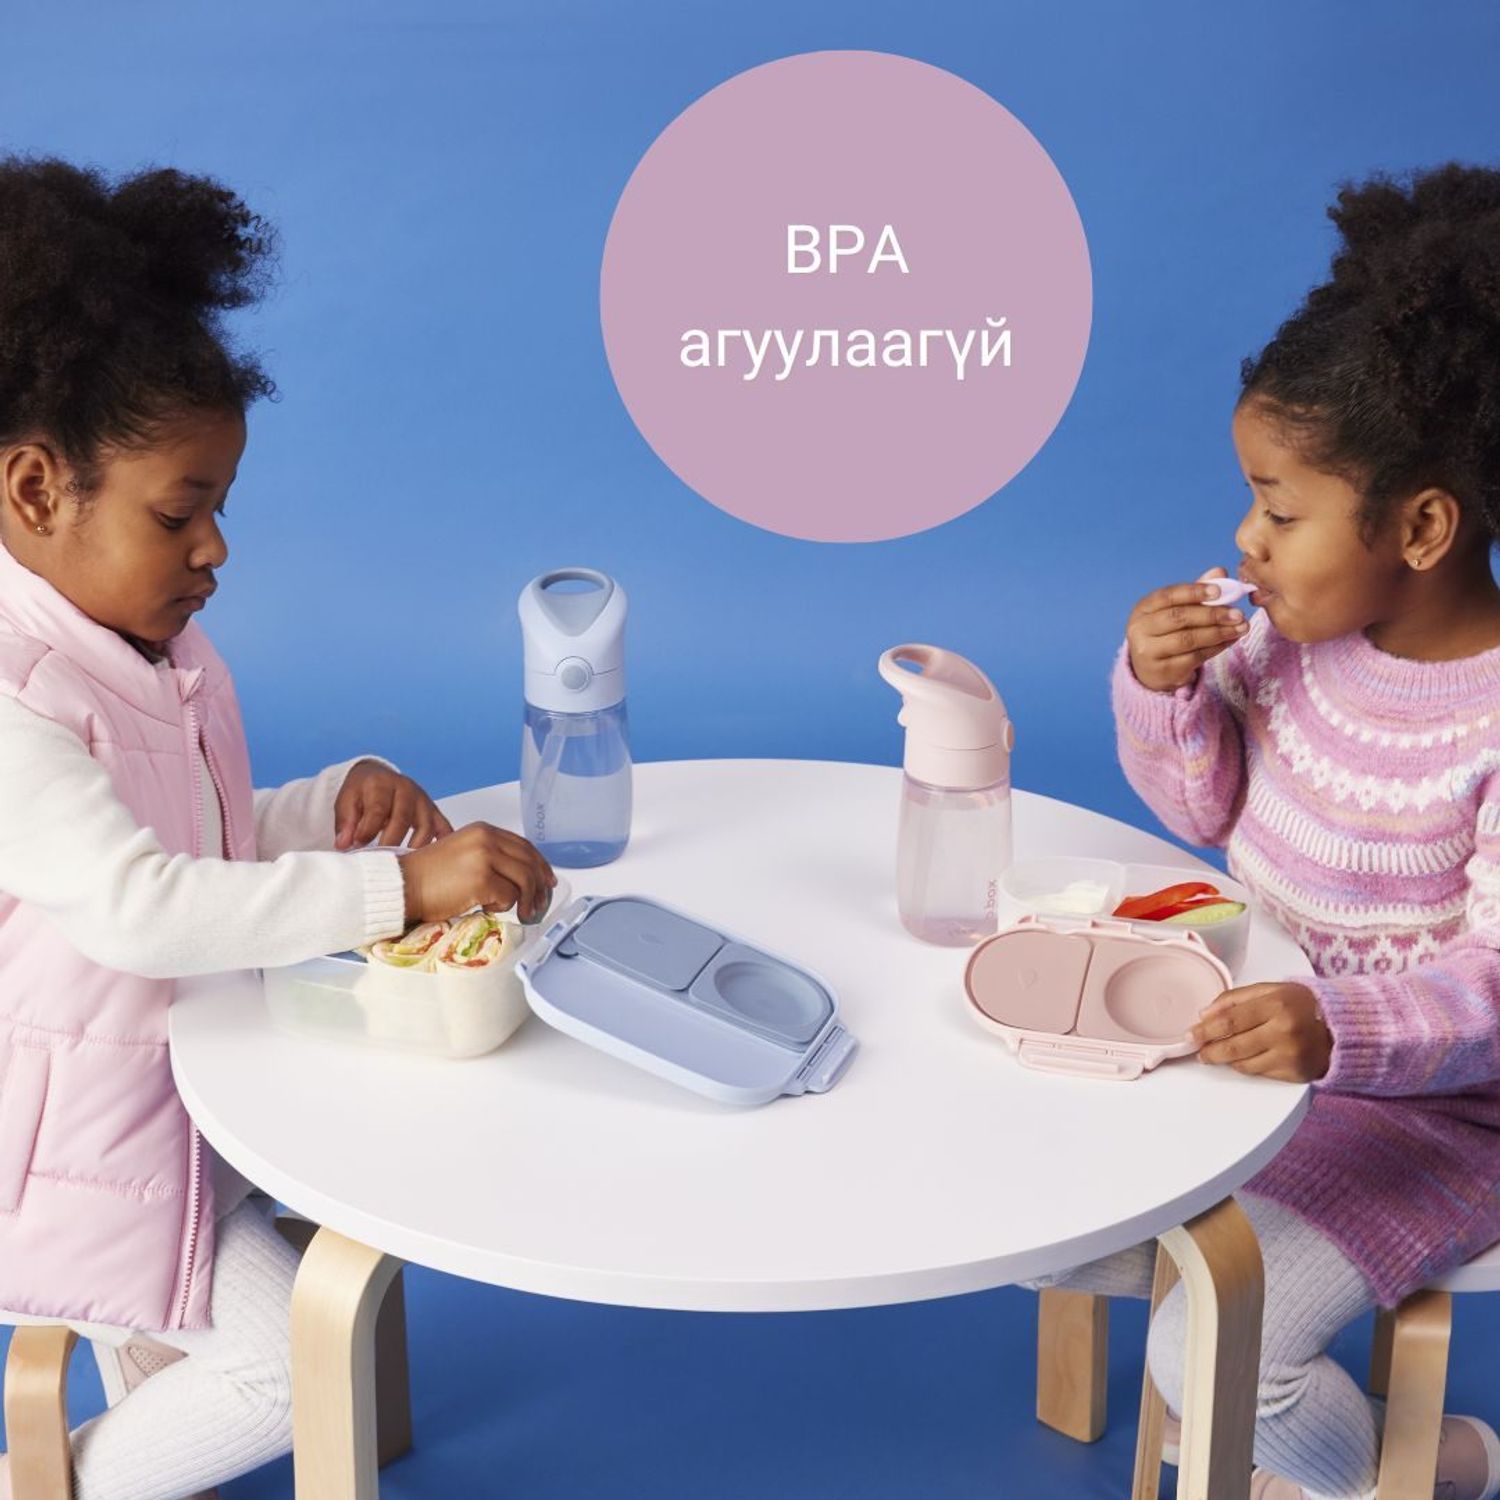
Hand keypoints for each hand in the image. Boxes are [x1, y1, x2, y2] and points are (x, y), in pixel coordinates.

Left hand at [334, 761, 453, 849]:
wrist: (375, 777)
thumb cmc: (361, 793)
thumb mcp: (345, 801)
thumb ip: (345, 823)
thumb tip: (344, 844)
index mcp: (381, 783)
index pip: (378, 809)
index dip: (368, 830)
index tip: (358, 847)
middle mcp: (405, 788)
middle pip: (403, 818)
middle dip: (390, 843)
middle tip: (379, 860)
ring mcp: (422, 800)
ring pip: (426, 826)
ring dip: (414, 847)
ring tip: (400, 863)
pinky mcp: (433, 810)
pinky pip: (443, 827)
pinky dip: (442, 843)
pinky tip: (433, 859)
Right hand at [399, 822, 556, 924]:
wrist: (403, 885)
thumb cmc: (427, 875)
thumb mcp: (462, 853)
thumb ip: (489, 856)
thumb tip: (519, 874)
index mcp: (483, 830)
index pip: (523, 845)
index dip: (539, 863)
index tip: (547, 879)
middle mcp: (486, 839)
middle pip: (529, 861)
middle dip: (540, 884)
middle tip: (541, 902)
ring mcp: (484, 858)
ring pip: (524, 880)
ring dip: (527, 900)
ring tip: (522, 912)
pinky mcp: (481, 880)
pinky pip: (509, 897)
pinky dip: (504, 907)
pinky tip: (488, 908)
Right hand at [1126, 567, 1249, 692]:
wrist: (1149, 669)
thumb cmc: (1165, 632)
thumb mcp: (1175, 610)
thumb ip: (1196, 592)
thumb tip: (1220, 572)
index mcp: (1143, 609)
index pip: (1167, 596)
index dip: (1194, 591)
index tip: (1219, 591)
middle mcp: (1140, 630)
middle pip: (1179, 618)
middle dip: (1212, 614)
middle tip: (1238, 613)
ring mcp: (1148, 652)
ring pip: (1188, 640)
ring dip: (1219, 632)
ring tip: (1241, 627)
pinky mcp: (1163, 671)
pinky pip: (1194, 657)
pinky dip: (1216, 648)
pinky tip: (1230, 640)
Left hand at [1187, 982, 1332, 1082]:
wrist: (1339, 1029)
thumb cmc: (1300, 1006)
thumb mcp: (1270, 990)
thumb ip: (1235, 998)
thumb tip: (1205, 1014)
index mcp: (1276, 1004)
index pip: (1230, 1020)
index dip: (1206, 1029)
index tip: (1192, 1033)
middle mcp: (1283, 1031)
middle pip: (1232, 1045)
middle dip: (1208, 1049)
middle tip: (1197, 1048)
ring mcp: (1289, 1055)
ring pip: (1241, 1062)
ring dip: (1223, 1059)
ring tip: (1213, 1053)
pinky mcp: (1292, 1073)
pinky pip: (1256, 1072)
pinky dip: (1243, 1065)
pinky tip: (1239, 1058)